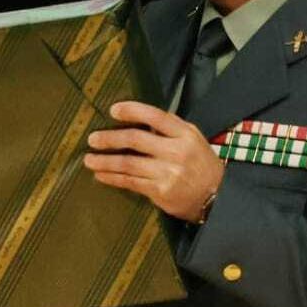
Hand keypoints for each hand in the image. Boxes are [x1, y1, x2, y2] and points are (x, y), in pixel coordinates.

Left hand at [83, 101, 224, 221]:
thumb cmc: (200, 165)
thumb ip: (169, 130)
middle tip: (92, 139)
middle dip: (109, 138)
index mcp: (185, 134)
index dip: (132, 111)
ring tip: (89, 160)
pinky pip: (130, 182)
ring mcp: (168, 172)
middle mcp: (176, 151)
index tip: (113, 110)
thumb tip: (137, 120)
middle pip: (135, 139)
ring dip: (104, 161)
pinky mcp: (160, 191)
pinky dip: (112, 178)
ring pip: (128, 163)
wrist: (217, 197)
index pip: (156, 116)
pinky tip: (101, 175)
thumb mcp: (192, 140)